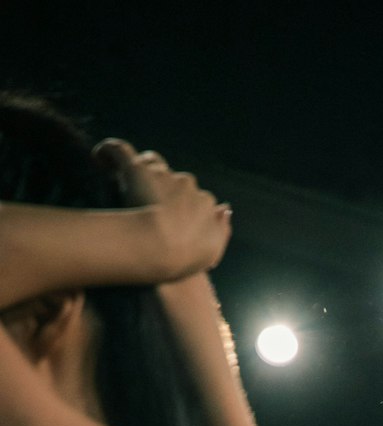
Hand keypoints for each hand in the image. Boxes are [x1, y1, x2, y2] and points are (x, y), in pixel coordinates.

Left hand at [93, 139, 230, 280]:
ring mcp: (161, 175)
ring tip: (123, 183)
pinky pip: (120, 151)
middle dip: (160, 184)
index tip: (166, 213)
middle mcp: (185, 183)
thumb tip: (224, 208)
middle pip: (171, 176)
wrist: (166, 248)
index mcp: (204, 201)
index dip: (177, 202)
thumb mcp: (213, 250)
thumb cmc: (189, 257)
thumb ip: (221, 229)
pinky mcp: (136, 170)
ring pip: (149, 164)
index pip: (191, 193)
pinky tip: (99, 156)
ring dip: (140, 171)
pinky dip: (109, 151)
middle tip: (145, 201)